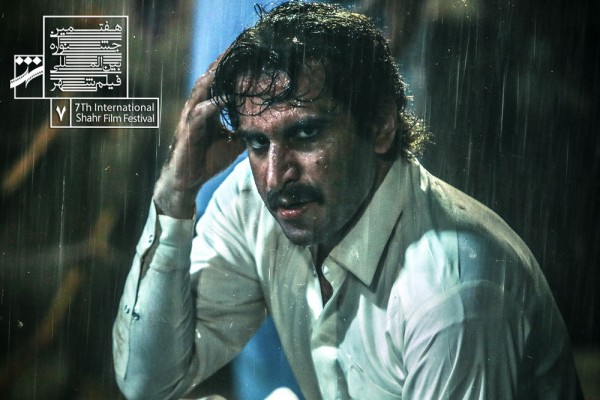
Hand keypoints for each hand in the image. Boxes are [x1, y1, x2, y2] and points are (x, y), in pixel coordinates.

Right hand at [153, 59, 242, 218]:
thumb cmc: (206, 160)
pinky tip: (228, 97)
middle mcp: (198, 107)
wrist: (187, 181)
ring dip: (217, 74)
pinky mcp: (188, 130)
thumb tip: (265, 126)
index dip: (231, 67)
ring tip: (231, 59)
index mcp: (207, 107)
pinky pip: (201, 112)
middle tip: (239, 46)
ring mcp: (191, 117)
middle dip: (224, 61)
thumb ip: (244, 130)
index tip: (246, 52)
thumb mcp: (232, 142)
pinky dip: (214, 103)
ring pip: (203, 88)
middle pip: (211, 77)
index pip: (220, 81)